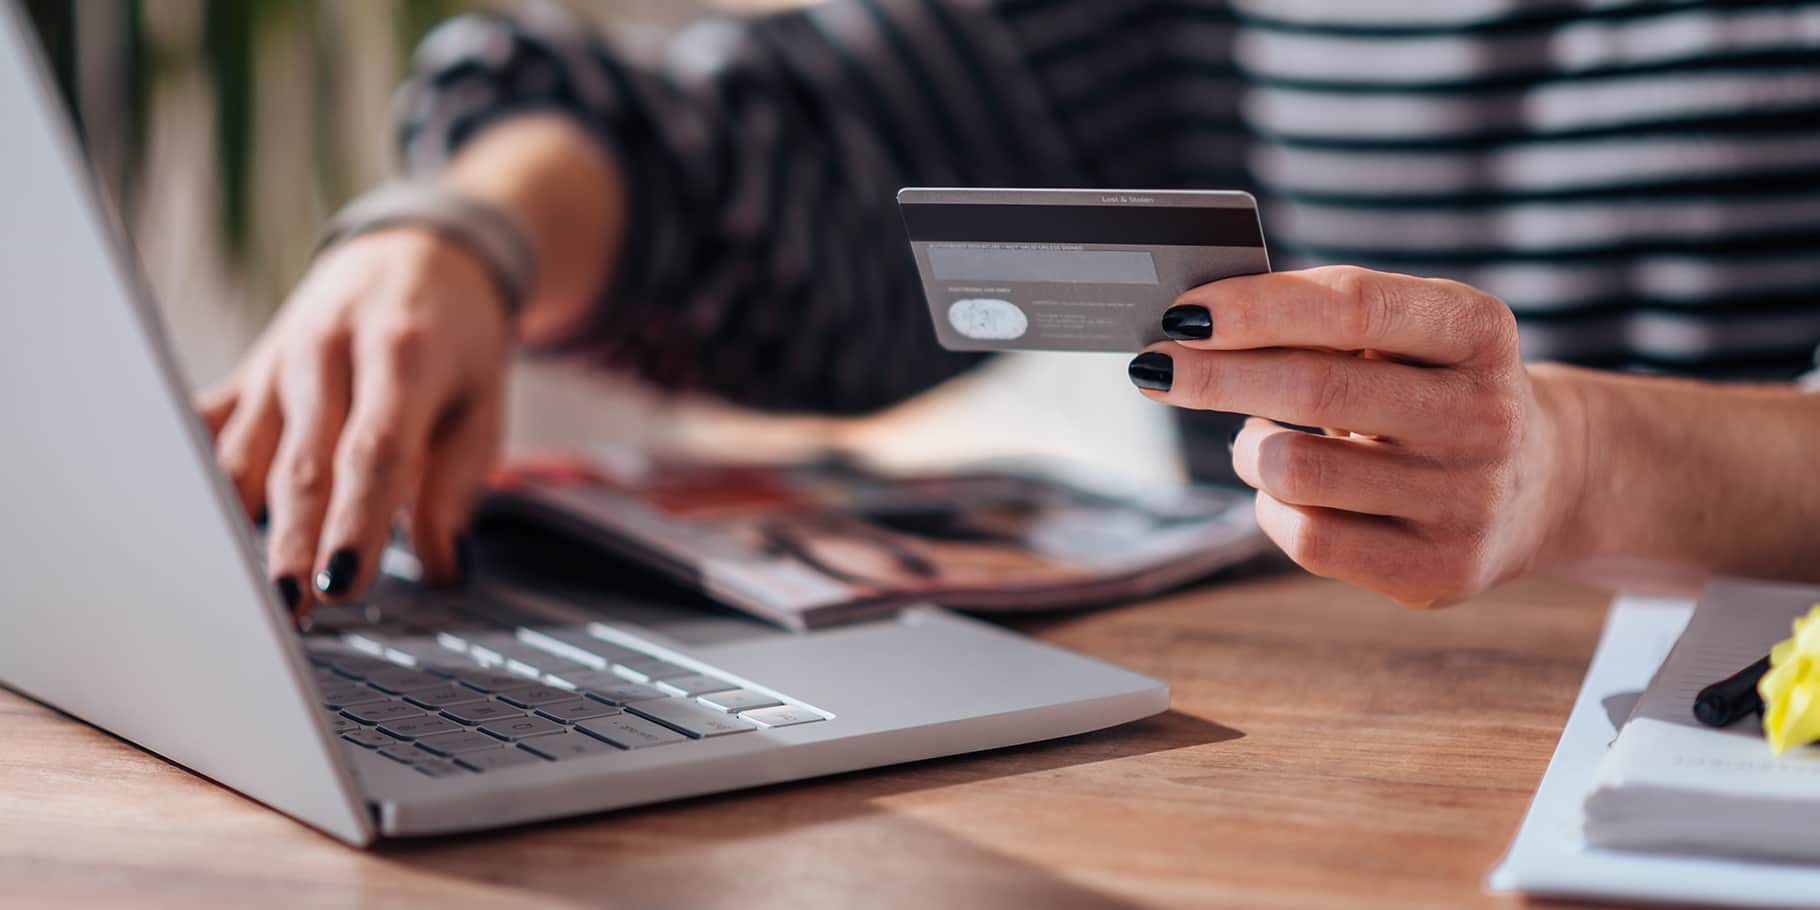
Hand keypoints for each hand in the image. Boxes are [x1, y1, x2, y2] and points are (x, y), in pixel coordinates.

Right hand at [195, 229, 510, 612]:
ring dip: (235, 526)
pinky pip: (207, 426)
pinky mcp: (245, 372)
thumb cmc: (455, 340)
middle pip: (303, 462)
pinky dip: (191, 473)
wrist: (417, 251)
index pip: (375, 452)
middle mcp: (329, 355)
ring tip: (233, 592)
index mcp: (402, 356)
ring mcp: (277, 363)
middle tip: (288, 608)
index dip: (356, 521)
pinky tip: (178, 525)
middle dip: (291, 541)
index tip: (345, 582)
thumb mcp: (481, 404)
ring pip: (244, 454)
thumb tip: (447, 567)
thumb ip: (459, 486)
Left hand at [1130, 266, 1585, 606]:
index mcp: (1479, 331)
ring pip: (1296, 471)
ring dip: (1250, 448)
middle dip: (1213, 376)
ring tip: (1259, 438)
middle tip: (1154, 366)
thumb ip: (1324, 320)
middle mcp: (1483, 415)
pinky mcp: (1438, 571)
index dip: (1257, 307)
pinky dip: (1272, 507)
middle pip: (1312, 388)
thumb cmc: (1435, 389)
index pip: (1353, 306)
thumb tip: (1196, 326)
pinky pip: (1308, 539)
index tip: (1181, 311)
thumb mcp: (1411, 336)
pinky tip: (1288, 490)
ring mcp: (1467, 501)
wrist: (1543, 482)